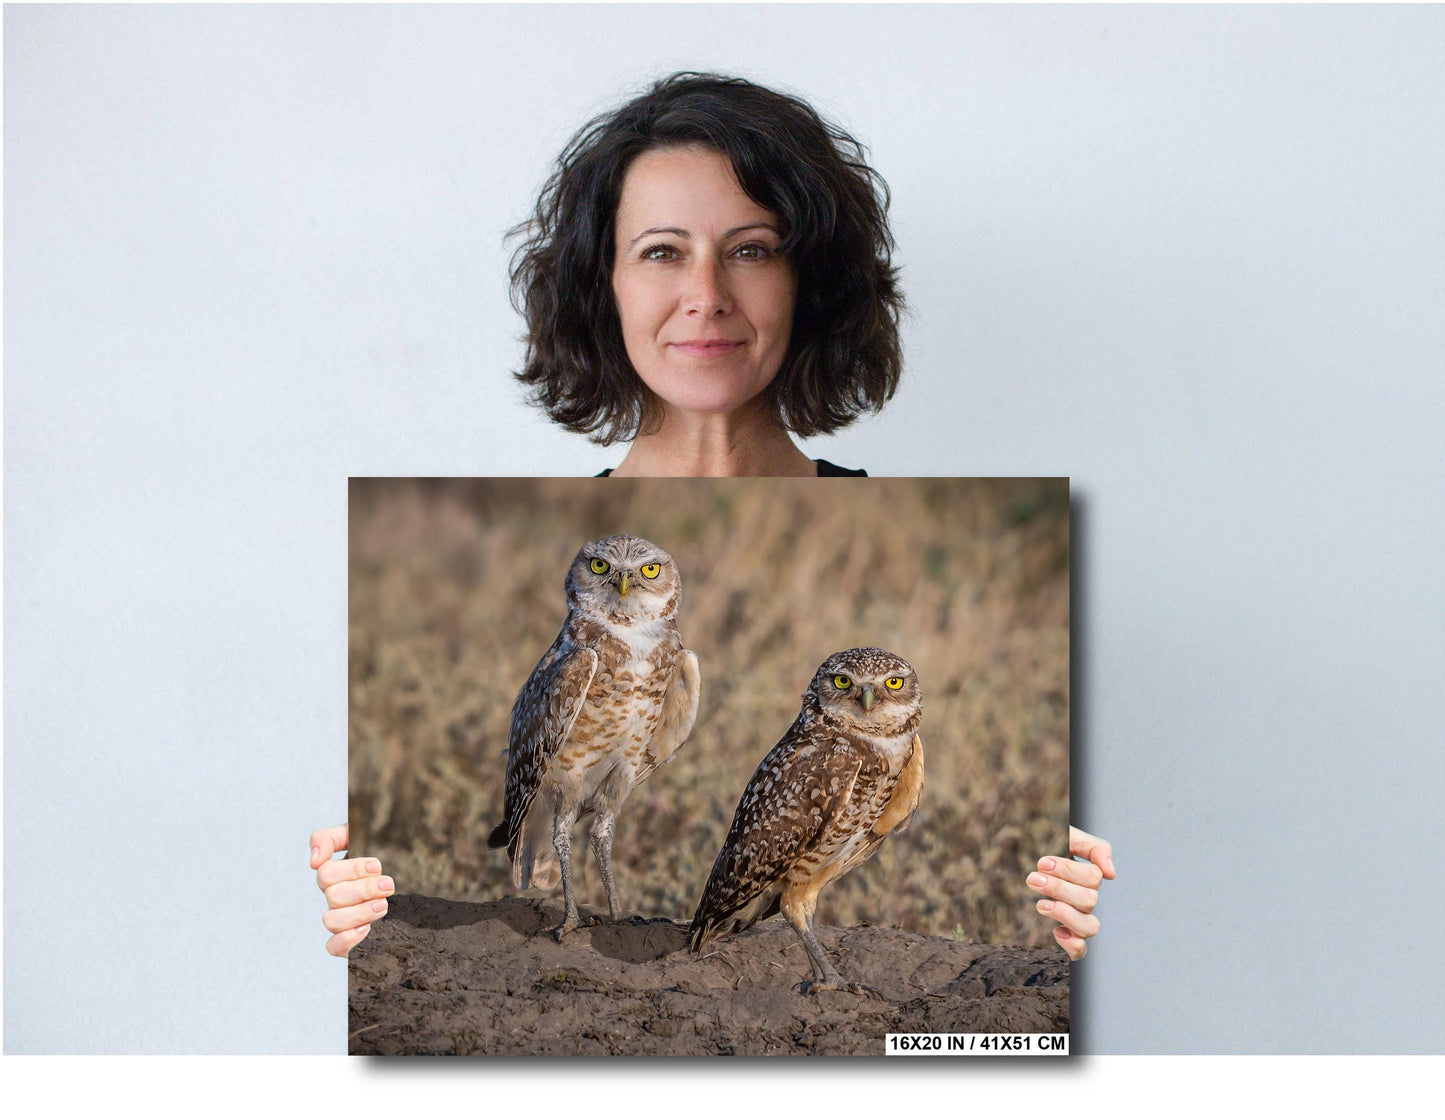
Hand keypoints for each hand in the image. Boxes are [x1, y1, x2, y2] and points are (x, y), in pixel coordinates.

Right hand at [310, 824, 393, 956]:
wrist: (412, 875)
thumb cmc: (384, 855)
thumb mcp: (361, 836)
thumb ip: (332, 837)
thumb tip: (314, 860)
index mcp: (336, 874)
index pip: (326, 873)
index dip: (351, 870)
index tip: (377, 866)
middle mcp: (336, 898)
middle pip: (332, 896)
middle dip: (363, 889)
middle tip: (388, 885)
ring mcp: (342, 919)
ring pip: (331, 921)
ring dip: (358, 913)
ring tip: (383, 905)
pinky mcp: (350, 941)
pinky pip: (333, 947)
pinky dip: (347, 940)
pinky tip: (367, 929)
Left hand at [1028, 826, 1114, 960]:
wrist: (1025, 851)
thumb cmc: (1050, 845)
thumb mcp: (1070, 836)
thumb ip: (1095, 848)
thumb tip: (1111, 874)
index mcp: (1090, 876)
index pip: (1093, 878)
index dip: (1068, 871)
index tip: (1042, 862)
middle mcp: (1087, 898)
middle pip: (1089, 901)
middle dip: (1059, 889)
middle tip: (1033, 878)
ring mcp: (1078, 917)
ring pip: (1090, 927)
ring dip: (1064, 914)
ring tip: (1040, 904)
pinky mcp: (1066, 934)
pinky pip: (1081, 951)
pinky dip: (1073, 945)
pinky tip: (1056, 931)